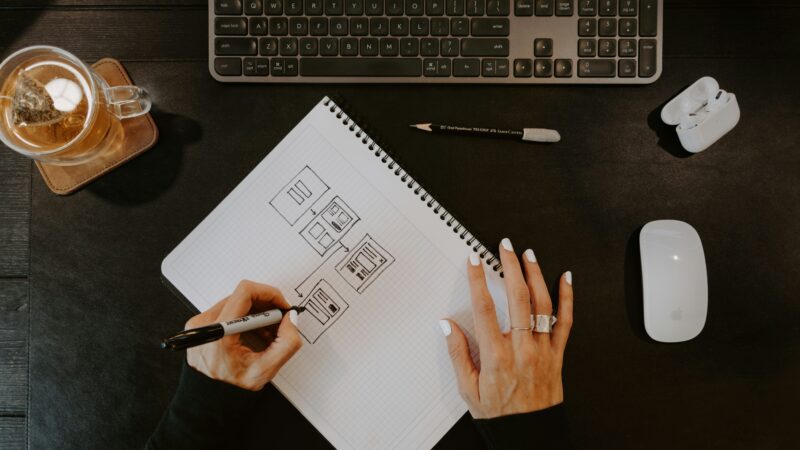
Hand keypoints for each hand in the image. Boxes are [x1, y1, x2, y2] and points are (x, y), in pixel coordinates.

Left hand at [185, 280, 302, 390]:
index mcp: (219, 334)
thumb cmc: (232, 389)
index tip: (282, 305)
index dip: (269, 294)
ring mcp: (200, 323)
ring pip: (236, 302)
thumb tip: (291, 318)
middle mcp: (205, 324)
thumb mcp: (266, 371)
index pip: (245, 293)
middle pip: (242, 296)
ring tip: (267, 333)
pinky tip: (255, 334)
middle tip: (279, 321)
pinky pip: (228, 310)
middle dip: (267, 306)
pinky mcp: (201, 324)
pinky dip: (246, 318)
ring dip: (258, 314)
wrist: (210, 399)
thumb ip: (287, 343)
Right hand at [441, 239, 573, 418]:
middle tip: (505, 246)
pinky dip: (567, 298)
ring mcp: (543, 350)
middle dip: (510, 267)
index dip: (478, 281)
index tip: (474, 260)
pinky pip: (565, 321)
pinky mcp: (558, 354)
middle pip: (518, 298)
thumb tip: (446, 325)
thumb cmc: (499, 414)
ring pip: (542, 304)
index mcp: (496, 356)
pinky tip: (566, 278)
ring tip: (528, 255)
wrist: (530, 435)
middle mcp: (522, 349)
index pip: (485, 309)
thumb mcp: (468, 389)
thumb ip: (458, 354)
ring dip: (536, 275)